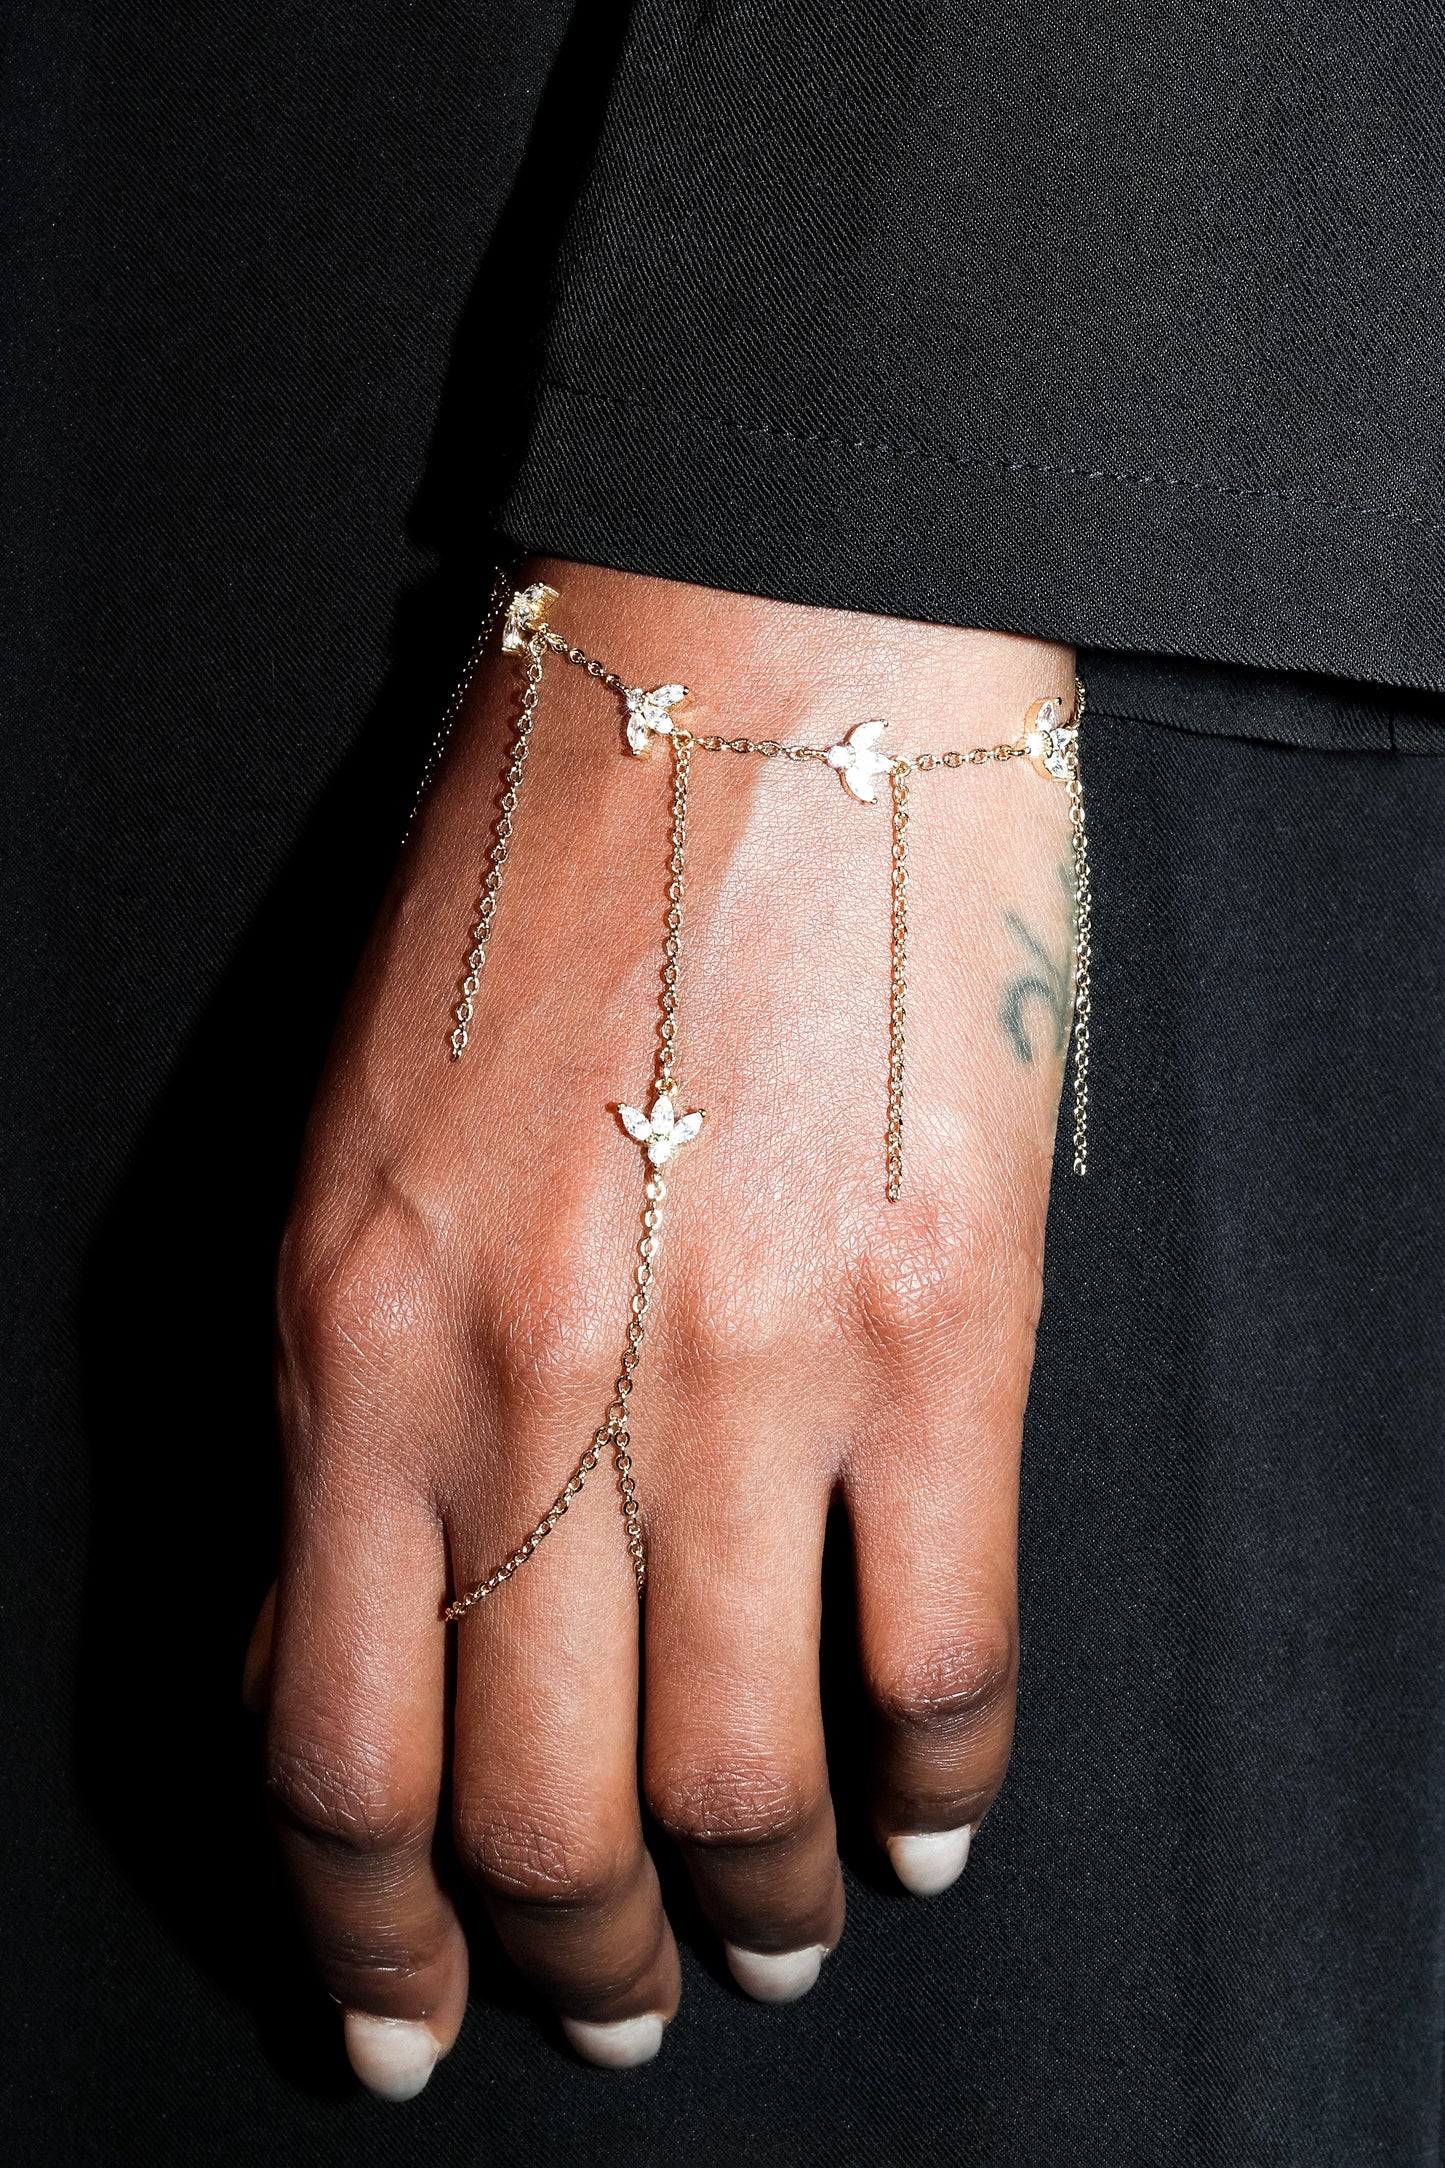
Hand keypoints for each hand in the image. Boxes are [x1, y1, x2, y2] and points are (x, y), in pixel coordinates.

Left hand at [248, 560, 1075, 2096]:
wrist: (754, 647)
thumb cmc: (542, 871)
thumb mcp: (352, 1149)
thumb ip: (348, 1412)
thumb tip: (358, 1636)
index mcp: (355, 1338)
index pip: (330, 1751)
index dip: (370, 1937)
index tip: (405, 2020)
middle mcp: (530, 1387)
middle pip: (536, 1819)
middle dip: (573, 1968)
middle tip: (617, 2006)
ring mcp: (747, 1367)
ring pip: (740, 1790)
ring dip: (763, 1912)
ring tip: (782, 1939)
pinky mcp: (943, 1326)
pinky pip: (942, 1656)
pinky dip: (942, 1784)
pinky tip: (931, 1813)